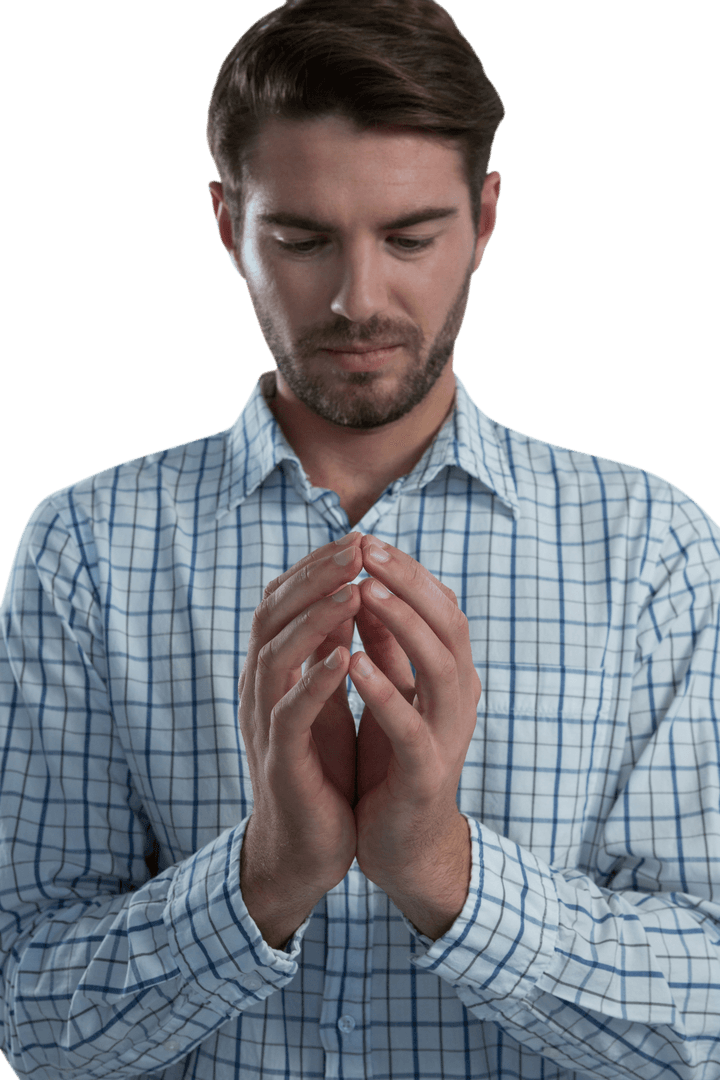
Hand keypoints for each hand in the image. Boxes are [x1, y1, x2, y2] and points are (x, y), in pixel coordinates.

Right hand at [238, 533, 362, 897]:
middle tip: (356, 546)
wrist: (305, 847)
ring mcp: (265, 723)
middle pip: (273, 615)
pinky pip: (291, 713)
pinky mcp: (281, 761)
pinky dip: (316, 682)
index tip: (357, 538)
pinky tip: (344, 657)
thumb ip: (325, 649)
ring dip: (316, 618)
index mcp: (273, 670)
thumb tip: (344, 592)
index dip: (316, 566)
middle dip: (315, 577)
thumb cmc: (319, 767)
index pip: (283, 600)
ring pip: (275, 655)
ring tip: (354, 588)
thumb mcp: (324, 698)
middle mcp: (260, 688)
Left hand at [349, 535, 481, 886]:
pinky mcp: (427, 773)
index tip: (367, 539)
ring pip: (441, 667)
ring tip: (364, 591)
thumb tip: (367, 586)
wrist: (403, 845)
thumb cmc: (393, 761)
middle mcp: (459, 698)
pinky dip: (385, 691)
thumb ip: (386, 647)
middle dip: (409, 583)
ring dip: (403, 624)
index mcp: (450, 675)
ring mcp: (448, 735)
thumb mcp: (391, 692)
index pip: (440, 607)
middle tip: (368, 549)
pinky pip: (412, 727)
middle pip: (449, 624)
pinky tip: (354, 663)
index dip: (407, 571)